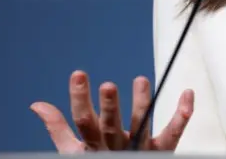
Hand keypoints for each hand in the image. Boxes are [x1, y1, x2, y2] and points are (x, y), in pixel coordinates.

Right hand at [30, 70, 192, 152]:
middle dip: (109, 107)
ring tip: (141, 80)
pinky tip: (188, 93)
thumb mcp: (73, 152)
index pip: (83, 121)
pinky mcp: (161, 151)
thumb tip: (37, 104)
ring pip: (141, 125)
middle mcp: (116, 148)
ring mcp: (139, 149)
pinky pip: (174, 132)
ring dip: (142, 102)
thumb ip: (58, 127)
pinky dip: (183, 113)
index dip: (80, 98)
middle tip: (109, 86)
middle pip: (111, 126)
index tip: (78, 73)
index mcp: (92, 146)